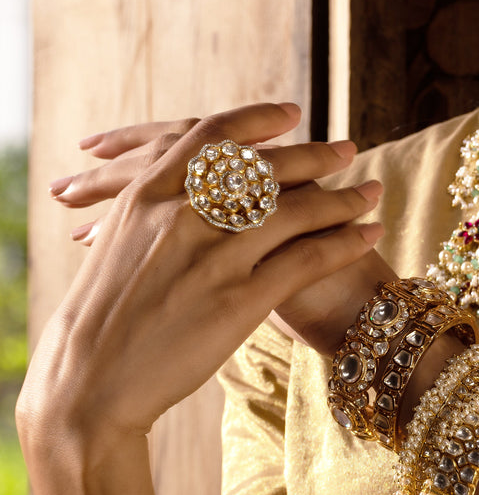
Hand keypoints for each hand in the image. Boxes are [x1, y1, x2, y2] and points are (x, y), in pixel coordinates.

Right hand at [18, 103, 382, 454]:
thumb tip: (187, 201)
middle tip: (349, 149)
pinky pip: (306, 259)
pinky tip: (370, 234)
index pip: (212, 137)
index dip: (258, 120)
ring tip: (373, 193)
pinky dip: (346, 242)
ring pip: (295, 210)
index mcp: (147, 194)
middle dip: (315, 155)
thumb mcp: (118, 247)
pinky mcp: (238, 300)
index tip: (292, 114)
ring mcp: (212, 256)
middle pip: (265, 169)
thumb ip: (155, 215)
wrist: (89, 380)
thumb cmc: (103, 320)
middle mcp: (182, 214)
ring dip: (344, 198)